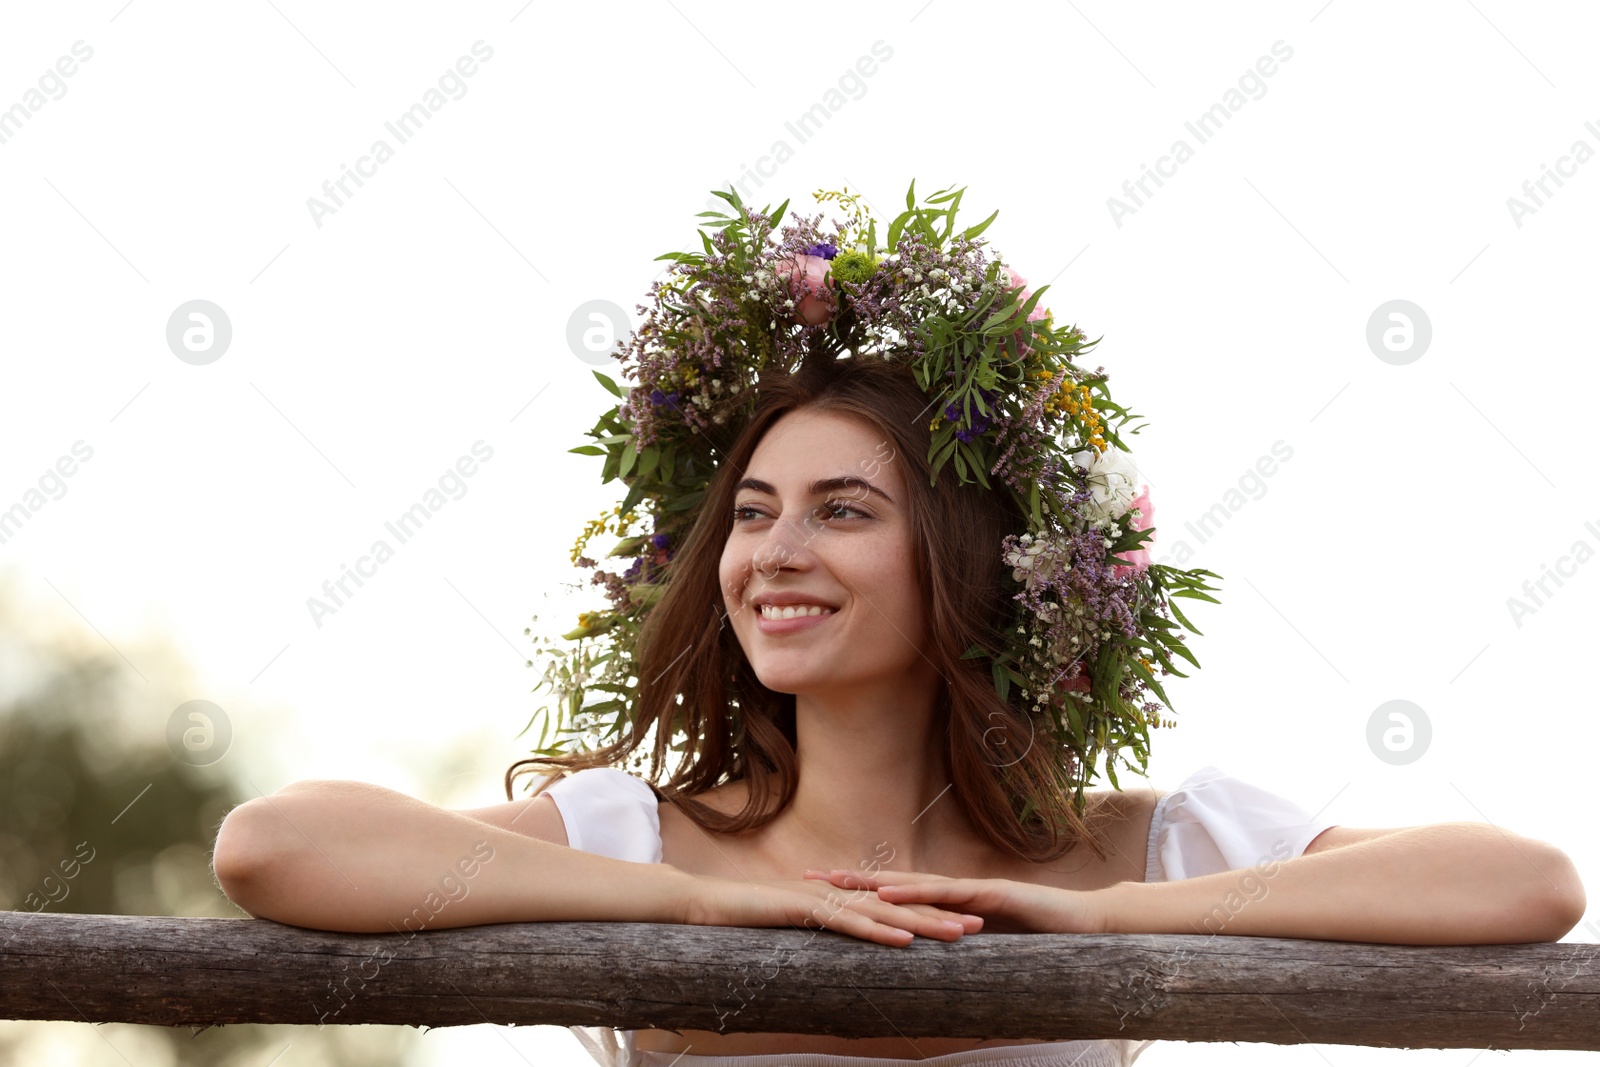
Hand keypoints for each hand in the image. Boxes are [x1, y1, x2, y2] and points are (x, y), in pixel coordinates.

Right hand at [682, 873, 984, 947]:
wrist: (702, 903)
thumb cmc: (742, 919)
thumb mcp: (789, 931)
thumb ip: (815, 936)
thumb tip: (837, 956)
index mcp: (835, 898)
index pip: (889, 907)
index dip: (927, 914)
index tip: (962, 924)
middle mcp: (835, 892)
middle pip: (896, 906)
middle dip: (940, 915)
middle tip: (980, 925)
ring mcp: (820, 898)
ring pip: (881, 913)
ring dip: (922, 923)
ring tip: (957, 933)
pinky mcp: (803, 909)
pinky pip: (847, 923)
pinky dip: (877, 932)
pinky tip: (903, 940)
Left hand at [804, 867, 1104, 934]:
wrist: (1088, 925)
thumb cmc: (1044, 940)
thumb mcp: (992, 954)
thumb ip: (966, 960)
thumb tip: (941, 984)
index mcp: (953, 906)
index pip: (899, 897)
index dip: (861, 893)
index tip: (823, 893)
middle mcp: (955, 892)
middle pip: (893, 883)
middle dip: (850, 880)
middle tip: (808, 876)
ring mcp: (971, 889)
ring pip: (911, 883)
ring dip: (869, 882)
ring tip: (834, 881)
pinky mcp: (989, 894)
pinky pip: (944, 893)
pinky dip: (912, 892)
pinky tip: (885, 893)